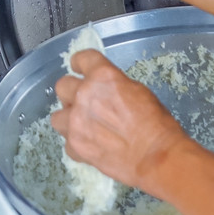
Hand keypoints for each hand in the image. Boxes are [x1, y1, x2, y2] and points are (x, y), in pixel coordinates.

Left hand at [53, 50, 195, 194]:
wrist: (155, 156)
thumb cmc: (156, 123)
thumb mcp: (138, 92)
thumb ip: (113, 87)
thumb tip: (105, 91)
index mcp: (103, 76)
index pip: (81, 58)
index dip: (79, 63)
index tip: (78, 68)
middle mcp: (84, 94)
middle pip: (62, 86)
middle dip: (71, 94)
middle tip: (83, 103)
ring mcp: (75, 121)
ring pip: (57, 116)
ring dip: (68, 120)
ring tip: (83, 128)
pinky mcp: (75, 145)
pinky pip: (67, 142)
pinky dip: (78, 145)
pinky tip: (91, 147)